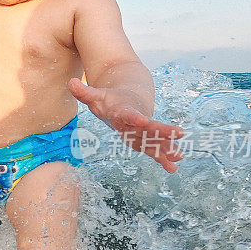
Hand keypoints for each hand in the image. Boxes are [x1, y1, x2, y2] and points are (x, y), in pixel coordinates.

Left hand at [68, 78, 183, 172]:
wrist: (130, 96)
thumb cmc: (110, 100)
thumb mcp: (96, 96)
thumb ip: (84, 92)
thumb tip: (71, 82)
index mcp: (124, 111)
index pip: (128, 113)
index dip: (134, 116)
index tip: (142, 118)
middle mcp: (137, 121)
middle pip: (149, 126)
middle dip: (162, 131)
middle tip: (178, 133)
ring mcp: (143, 131)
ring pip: (155, 139)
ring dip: (166, 147)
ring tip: (179, 156)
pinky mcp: (146, 139)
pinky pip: (155, 149)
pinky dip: (163, 158)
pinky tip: (174, 168)